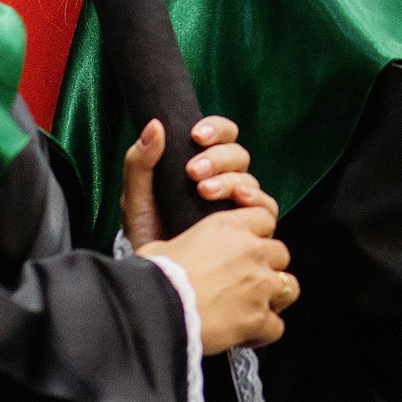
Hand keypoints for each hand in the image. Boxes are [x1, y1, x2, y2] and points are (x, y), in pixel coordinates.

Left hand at [120, 116, 275, 250]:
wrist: (156, 276)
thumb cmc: (146, 233)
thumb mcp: (136, 197)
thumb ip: (139, 162)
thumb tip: (155, 124)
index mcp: (202, 165)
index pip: (222, 135)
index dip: (216, 129)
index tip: (196, 135)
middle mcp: (224, 181)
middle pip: (238, 155)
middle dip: (218, 158)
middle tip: (194, 172)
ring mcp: (238, 205)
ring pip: (250, 178)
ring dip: (231, 179)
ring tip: (205, 191)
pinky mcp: (248, 228)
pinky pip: (265, 208)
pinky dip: (255, 199)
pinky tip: (240, 200)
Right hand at [140, 207, 298, 352]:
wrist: (155, 308)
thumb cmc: (154, 276)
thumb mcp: (162, 246)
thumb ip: (182, 245)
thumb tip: (172, 255)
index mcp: (229, 226)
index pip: (265, 218)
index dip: (258, 233)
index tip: (249, 245)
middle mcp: (252, 251)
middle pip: (281, 253)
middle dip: (268, 267)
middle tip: (248, 281)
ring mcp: (260, 285)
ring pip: (290, 287)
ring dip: (276, 297)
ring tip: (256, 307)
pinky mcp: (258, 318)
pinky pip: (277, 327)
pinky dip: (265, 333)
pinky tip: (247, 336)